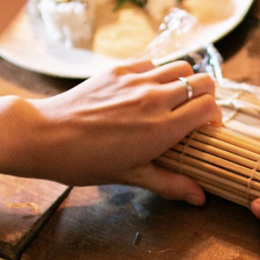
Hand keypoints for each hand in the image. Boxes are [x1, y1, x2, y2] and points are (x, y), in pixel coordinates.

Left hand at [30, 59, 220, 202]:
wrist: (46, 136)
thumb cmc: (87, 161)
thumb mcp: (132, 176)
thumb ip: (171, 183)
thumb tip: (200, 197)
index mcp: (162, 128)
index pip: (208, 107)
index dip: (214, 117)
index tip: (207, 129)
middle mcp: (155, 99)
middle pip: (202, 82)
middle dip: (207, 96)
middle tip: (196, 112)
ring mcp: (137, 80)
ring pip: (181, 66)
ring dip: (185, 81)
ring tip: (175, 98)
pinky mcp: (119, 69)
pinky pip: (152, 62)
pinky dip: (158, 73)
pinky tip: (148, 89)